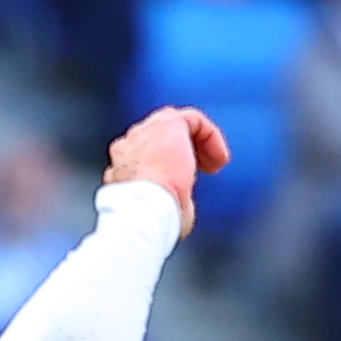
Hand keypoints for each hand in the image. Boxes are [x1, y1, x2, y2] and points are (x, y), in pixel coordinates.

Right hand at [105, 107, 231, 237]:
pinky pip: (193, 119)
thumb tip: (182, 205)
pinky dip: (211, 136)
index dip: (169, 168)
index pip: (145, 159)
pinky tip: (219, 160)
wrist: (145, 210)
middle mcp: (127, 148)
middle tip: (202, 172)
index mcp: (120, 172)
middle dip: (183, 152)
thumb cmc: (152, 221)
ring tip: (214, 166)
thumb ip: (167, 202)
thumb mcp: (159, 215)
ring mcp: (143, 133)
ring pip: (176, 125)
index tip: (185, 187)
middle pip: (158, 138)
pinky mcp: (166, 123)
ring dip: (199, 143)